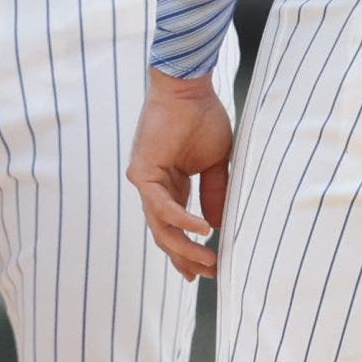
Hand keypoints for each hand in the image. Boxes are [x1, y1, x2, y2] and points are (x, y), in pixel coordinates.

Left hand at [126, 70, 230, 279]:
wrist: (189, 88)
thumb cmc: (203, 117)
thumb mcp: (216, 164)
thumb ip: (215, 194)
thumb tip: (218, 226)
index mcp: (172, 184)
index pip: (175, 227)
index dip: (188, 250)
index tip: (206, 270)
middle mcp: (155, 186)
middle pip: (165, 234)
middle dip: (187, 257)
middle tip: (210, 273)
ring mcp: (146, 181)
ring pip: (160, 227)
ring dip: (185, 247)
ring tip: (210, 261)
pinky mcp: (142, 172)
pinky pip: (161, 206)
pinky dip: (182, 220)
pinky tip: (204, 230)